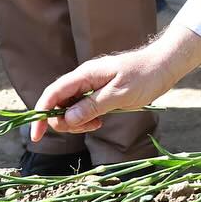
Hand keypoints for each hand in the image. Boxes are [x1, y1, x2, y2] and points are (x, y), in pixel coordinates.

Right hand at [29, 25, 200, 140]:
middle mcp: (84, 78)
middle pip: (58, 103)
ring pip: (70, 108)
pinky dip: (86, 119)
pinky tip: (100, 121)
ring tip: (97, 124)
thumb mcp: (119, 94)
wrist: (164, 65)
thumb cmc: (145, 77)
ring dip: (77, 122)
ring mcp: (90, 85)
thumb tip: (65, 119)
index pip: (52, 94)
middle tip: (87, 127)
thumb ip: (92, 106)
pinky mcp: (98, 92)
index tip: (36, 136)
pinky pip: (83, 108)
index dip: (40, 114)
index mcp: (85, 75)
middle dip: (64, 121)